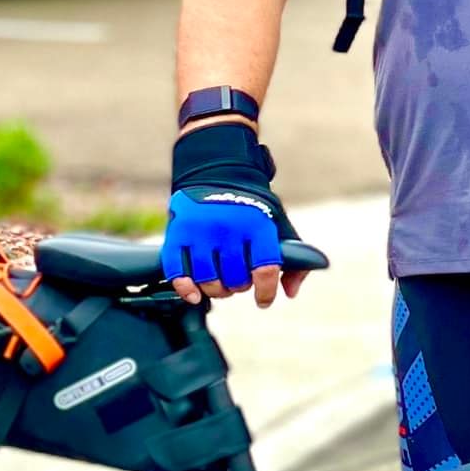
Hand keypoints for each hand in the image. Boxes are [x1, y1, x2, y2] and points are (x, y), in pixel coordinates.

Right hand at [165, 121, 307, 307]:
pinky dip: (185, 288)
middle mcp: (229, 227)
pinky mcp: (178, 231)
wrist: (217, 170)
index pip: (265, 270)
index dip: (265, 292)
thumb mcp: (277, 223)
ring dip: (216, 290)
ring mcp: (201, 229)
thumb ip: (292, 257)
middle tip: (238, 282)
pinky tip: (194, 294)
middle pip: (235, 279)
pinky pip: (177, 270)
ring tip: (220, 284)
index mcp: (258, 224)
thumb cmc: (251, 205)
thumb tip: (290, 292)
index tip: (263, 300)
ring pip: (207, 279)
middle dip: (239, 287)